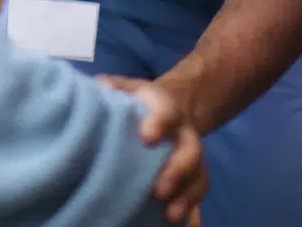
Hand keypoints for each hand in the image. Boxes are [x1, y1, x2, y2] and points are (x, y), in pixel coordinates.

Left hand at [97, 75, 206, 223]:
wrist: (166, 107)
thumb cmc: (135, 100)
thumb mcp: (123, 87)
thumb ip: (112, 87)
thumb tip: (102, 90)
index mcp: (162, 103)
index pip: (166, 110)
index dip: (159, 123)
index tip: (146, 138)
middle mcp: (182, 129)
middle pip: (190, 147)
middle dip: (176, 169)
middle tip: (158, 189)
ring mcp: (190, 151)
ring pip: (198, 171)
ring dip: (184, 192)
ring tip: (167, 210)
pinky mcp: (194, 172)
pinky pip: (199, 188)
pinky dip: (188, 203)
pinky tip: (172, 217)